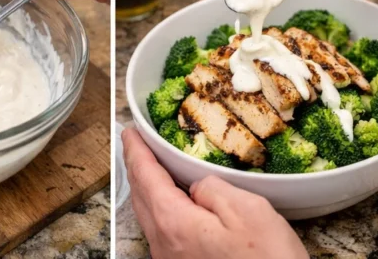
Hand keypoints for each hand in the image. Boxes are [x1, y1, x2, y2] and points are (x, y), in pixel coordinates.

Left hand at [122, 128, 308, 258]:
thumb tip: (195, 185)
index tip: (130, 131)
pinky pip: (160, 231)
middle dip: (136, 166)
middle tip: (134, 144)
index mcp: (175, 223)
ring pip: (148, 216)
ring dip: (145, 188)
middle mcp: (164, 245)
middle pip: (141, 196)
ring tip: (147, 167)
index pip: (145, 176)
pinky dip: (157, 206)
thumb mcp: (248, 210)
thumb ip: (212, 188)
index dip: (136, 150)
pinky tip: (167, 201)